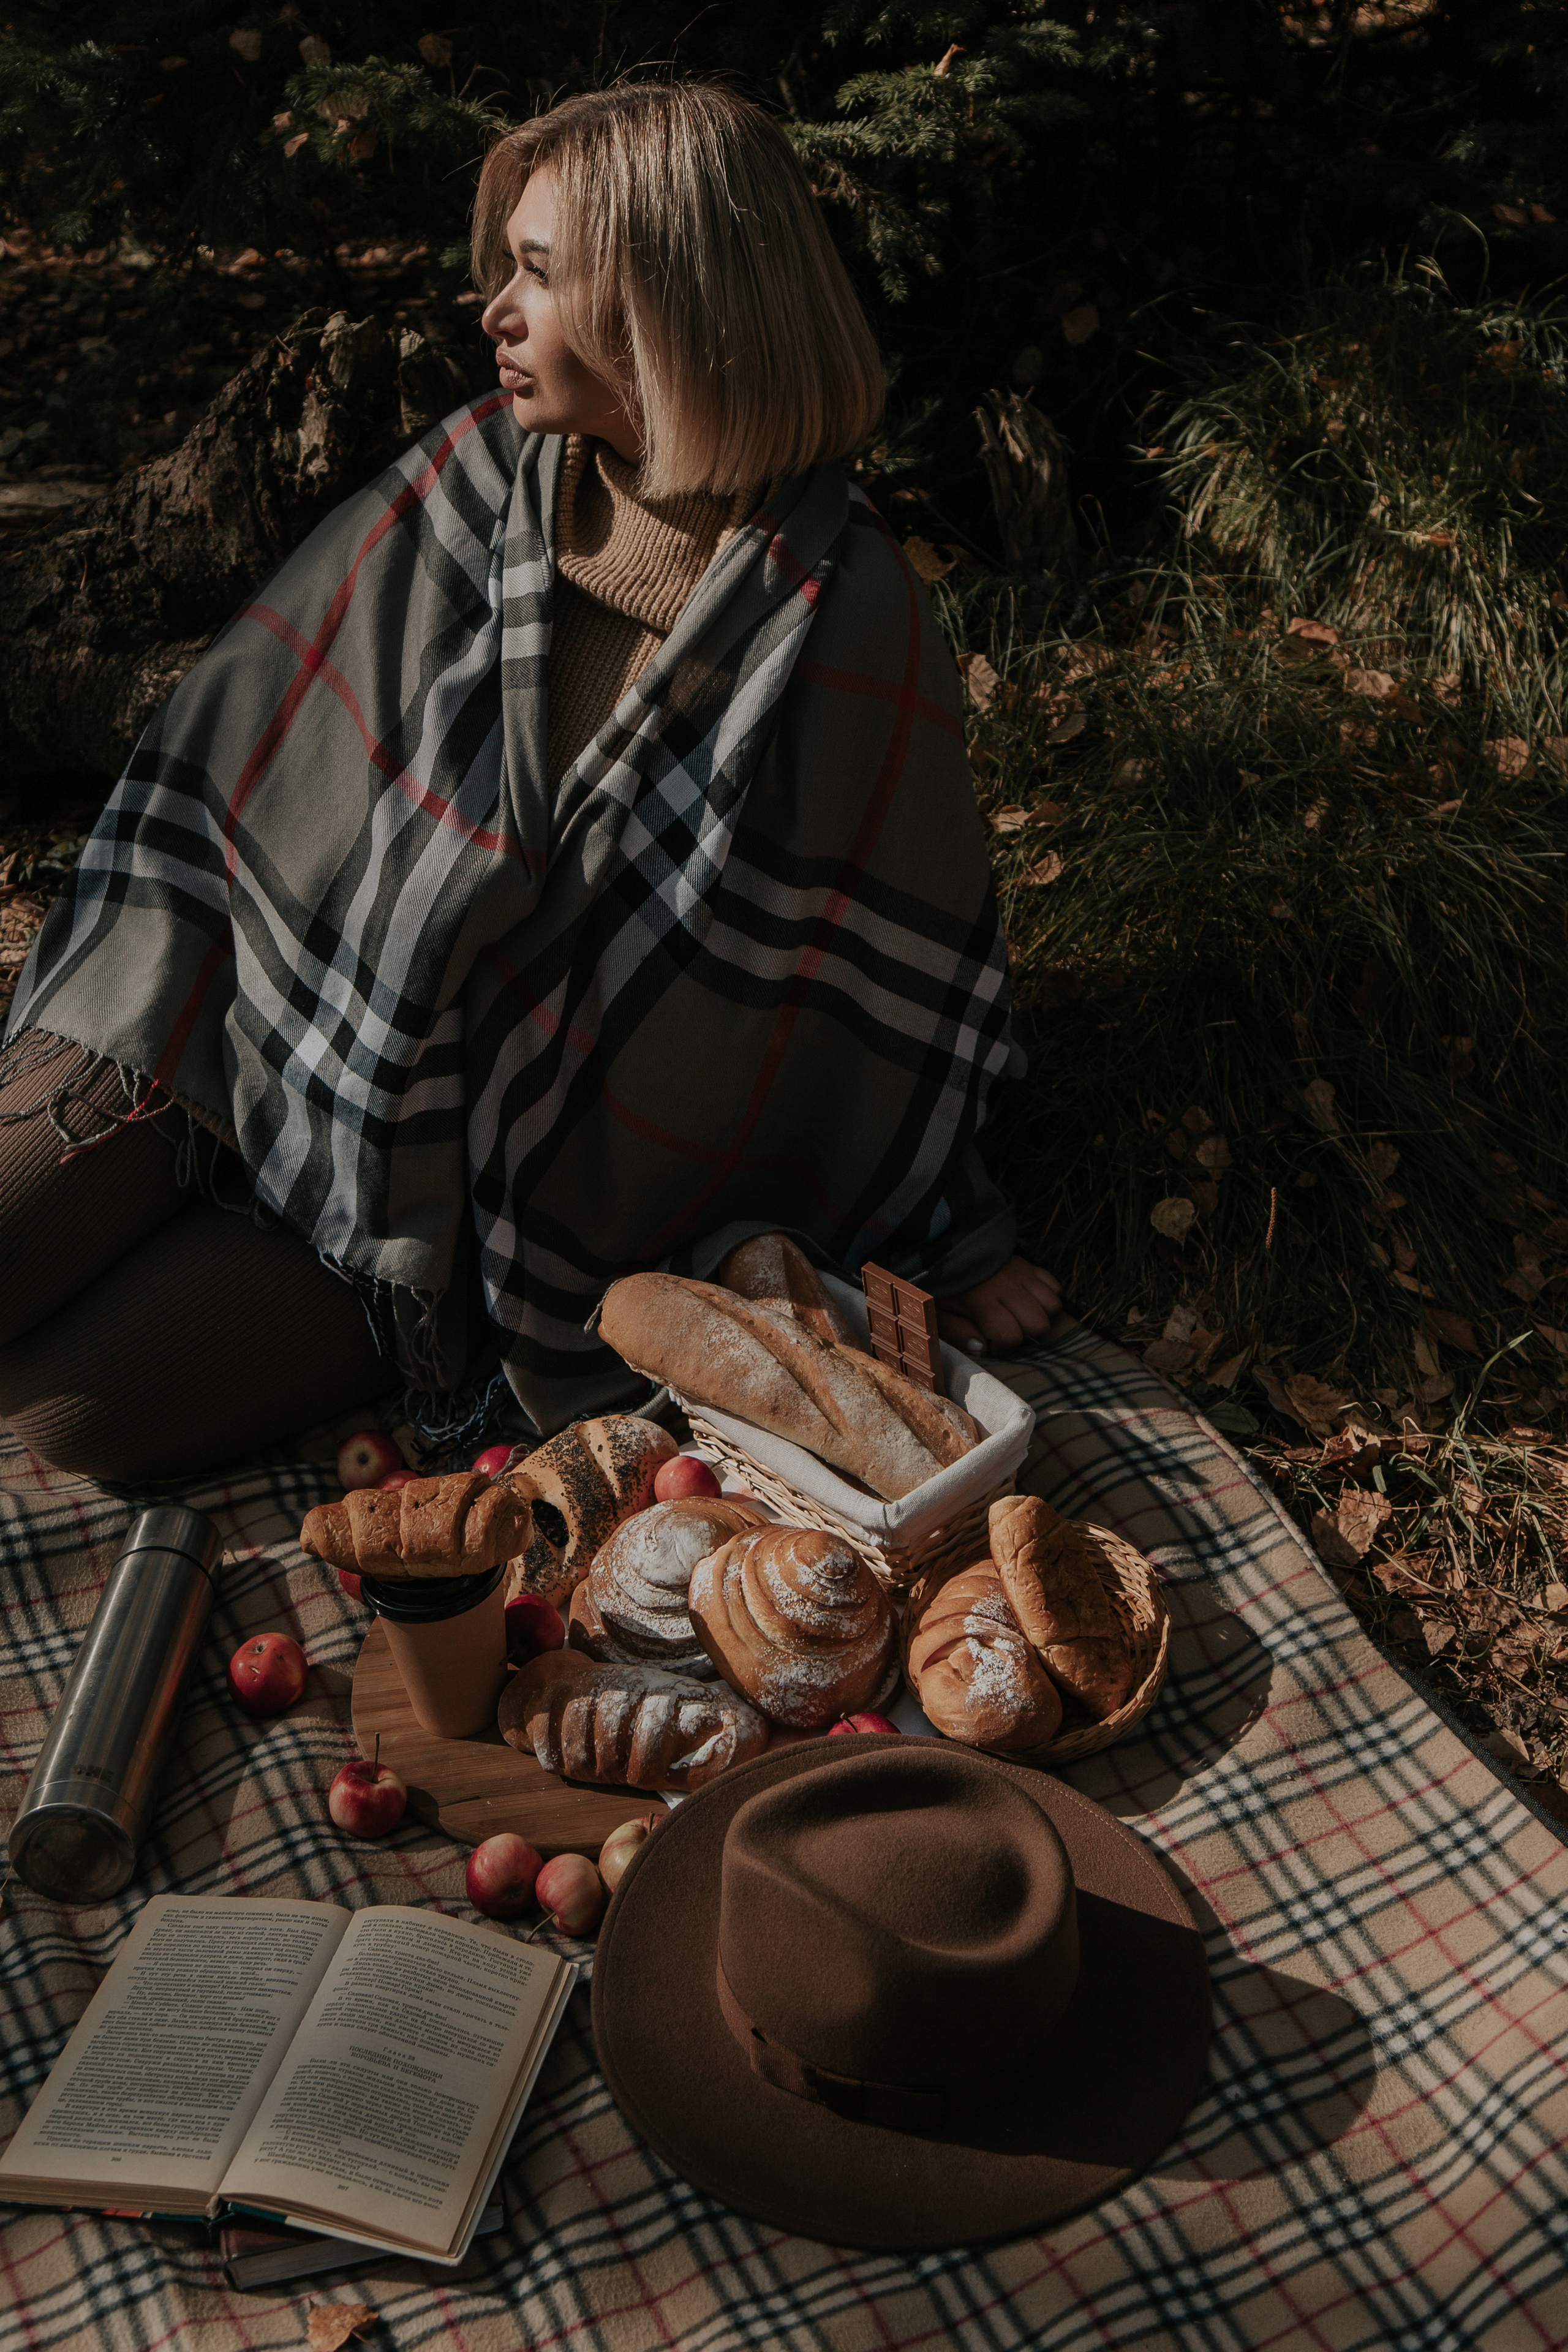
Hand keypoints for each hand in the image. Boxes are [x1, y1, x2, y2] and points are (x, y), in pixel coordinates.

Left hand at [936, 1256, 1060, 1353]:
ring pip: (1053, 1305)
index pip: (1011, 1336)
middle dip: (1026, 1332)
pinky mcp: (1031, 1266)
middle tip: (1009, 1325)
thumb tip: (982, 1348)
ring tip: (1021, 1313)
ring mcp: (1023, 1274)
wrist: (953, 1248)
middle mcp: (1007, 1287)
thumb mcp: (941, 1312)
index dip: (1004, 1344)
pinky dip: (1046, 1296)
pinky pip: (1055, 1287)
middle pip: (1040, 1323)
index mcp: (982, 1301)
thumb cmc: (947, 1286)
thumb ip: (958, 1333)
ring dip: (1040, 1314)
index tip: (992, 1337)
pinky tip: (1029, 1299)